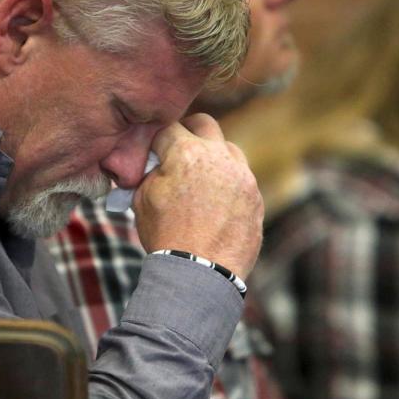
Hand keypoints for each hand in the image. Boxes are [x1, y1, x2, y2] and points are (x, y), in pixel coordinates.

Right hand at [133, 113, 262, 278]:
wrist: (200, 274)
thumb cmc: (166, 237)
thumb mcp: (141, 200)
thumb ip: (150, 172)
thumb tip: (156, 164)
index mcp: (187, 153)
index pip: (169, 128)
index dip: (158, 139)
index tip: (154, 151)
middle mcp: (219, 158)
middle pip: (205, 124)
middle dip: (189, 132)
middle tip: (179, 150)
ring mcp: (243, 177)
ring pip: (229, 149)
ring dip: (214, 157)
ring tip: (200, 180)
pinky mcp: (256, 197)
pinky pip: (242, 179)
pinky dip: (229, 183)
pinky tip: (216, 203)